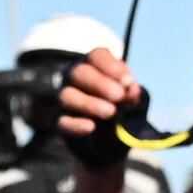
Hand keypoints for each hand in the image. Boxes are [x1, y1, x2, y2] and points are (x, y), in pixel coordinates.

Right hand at [47, 45, 150, 166]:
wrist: (110, 137)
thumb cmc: (122, 107)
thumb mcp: (131, 98)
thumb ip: (132, 93)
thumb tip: (131, 91)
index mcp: (94, 65)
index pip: (97, 56)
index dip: (111, 66)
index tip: (127, 81)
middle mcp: (74, 77)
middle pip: (79, 72)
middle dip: (100, 84)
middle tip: (119, 96)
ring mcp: (65, 98)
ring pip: (67, 96)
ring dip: (89, 103)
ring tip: (110, 113)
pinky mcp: (60, 120)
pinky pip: (62, 121)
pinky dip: (76, 124)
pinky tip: (91, 127)